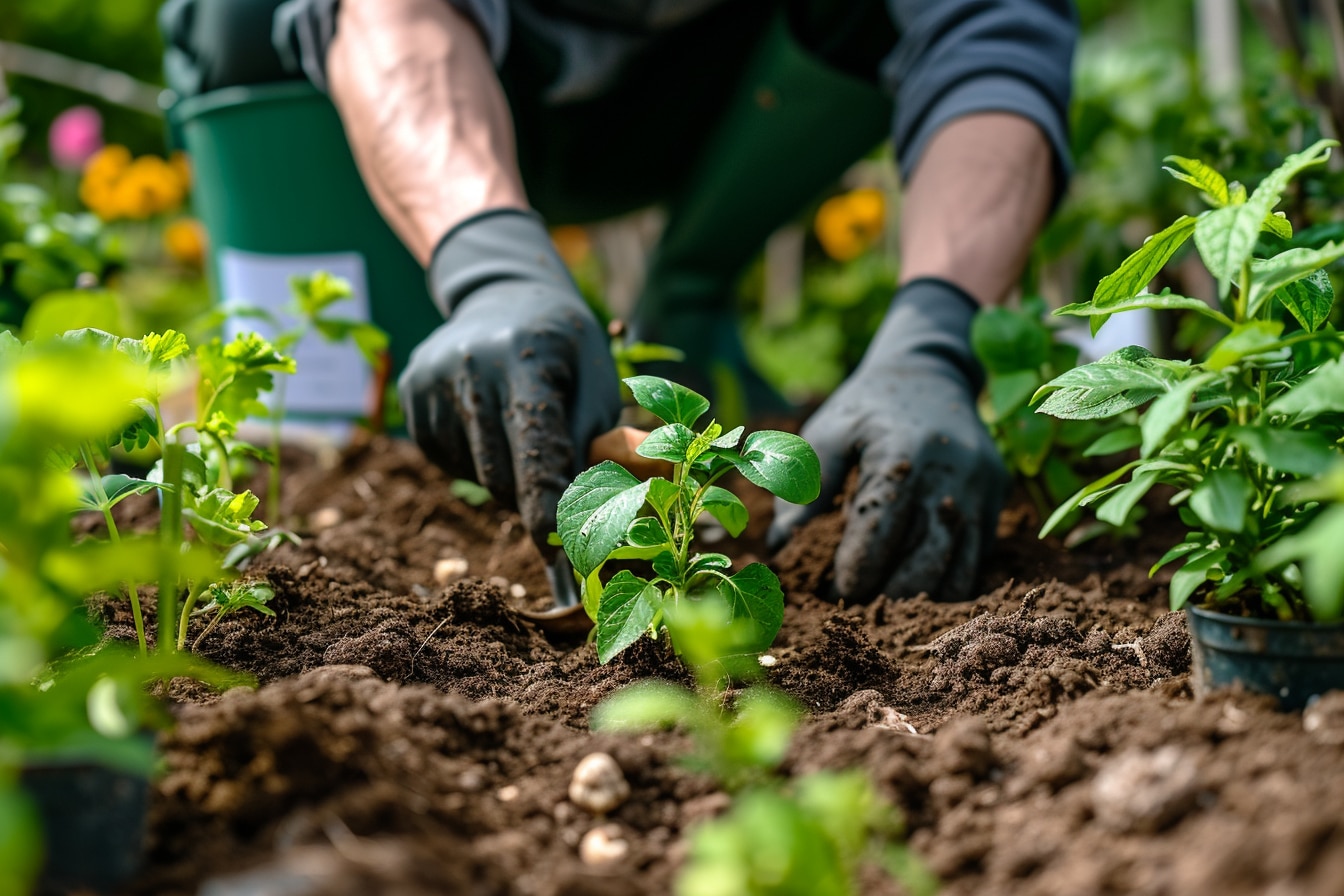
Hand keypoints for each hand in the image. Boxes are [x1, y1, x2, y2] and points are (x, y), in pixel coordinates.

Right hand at [399, 210, 621, 551]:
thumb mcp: (596, 379)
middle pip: (502, 474)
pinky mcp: (410, 402)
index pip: (534, 444)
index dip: (545, 500)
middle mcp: (466, 369)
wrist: (502, 295)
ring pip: (478, 477)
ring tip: (523, 431)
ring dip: (510, 480)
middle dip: (536, 498)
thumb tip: (597, 514)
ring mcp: (430, 386)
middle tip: (564, 494)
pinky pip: (453, 465)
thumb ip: (595, 443)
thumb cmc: (564, 346)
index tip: (557, 546)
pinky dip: (481, 463)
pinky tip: (492, 424)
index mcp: (523, 358)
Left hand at [768, 278, 1006, 601]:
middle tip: (858, 606)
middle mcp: (949, 477)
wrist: (931, 371)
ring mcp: (980, 491)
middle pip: (923, 566)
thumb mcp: (827, 431)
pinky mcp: (996, 501)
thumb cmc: (867, 407)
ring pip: (958, 575)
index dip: (854, 572)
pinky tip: (916, 586)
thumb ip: (803, 487)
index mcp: (900, 457)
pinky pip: (976, 563)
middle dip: (887, 596)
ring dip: (920, 600)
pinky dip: (946, 585)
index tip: (833, 589)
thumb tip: (783, 545)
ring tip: (886, 604)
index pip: (877, 535)